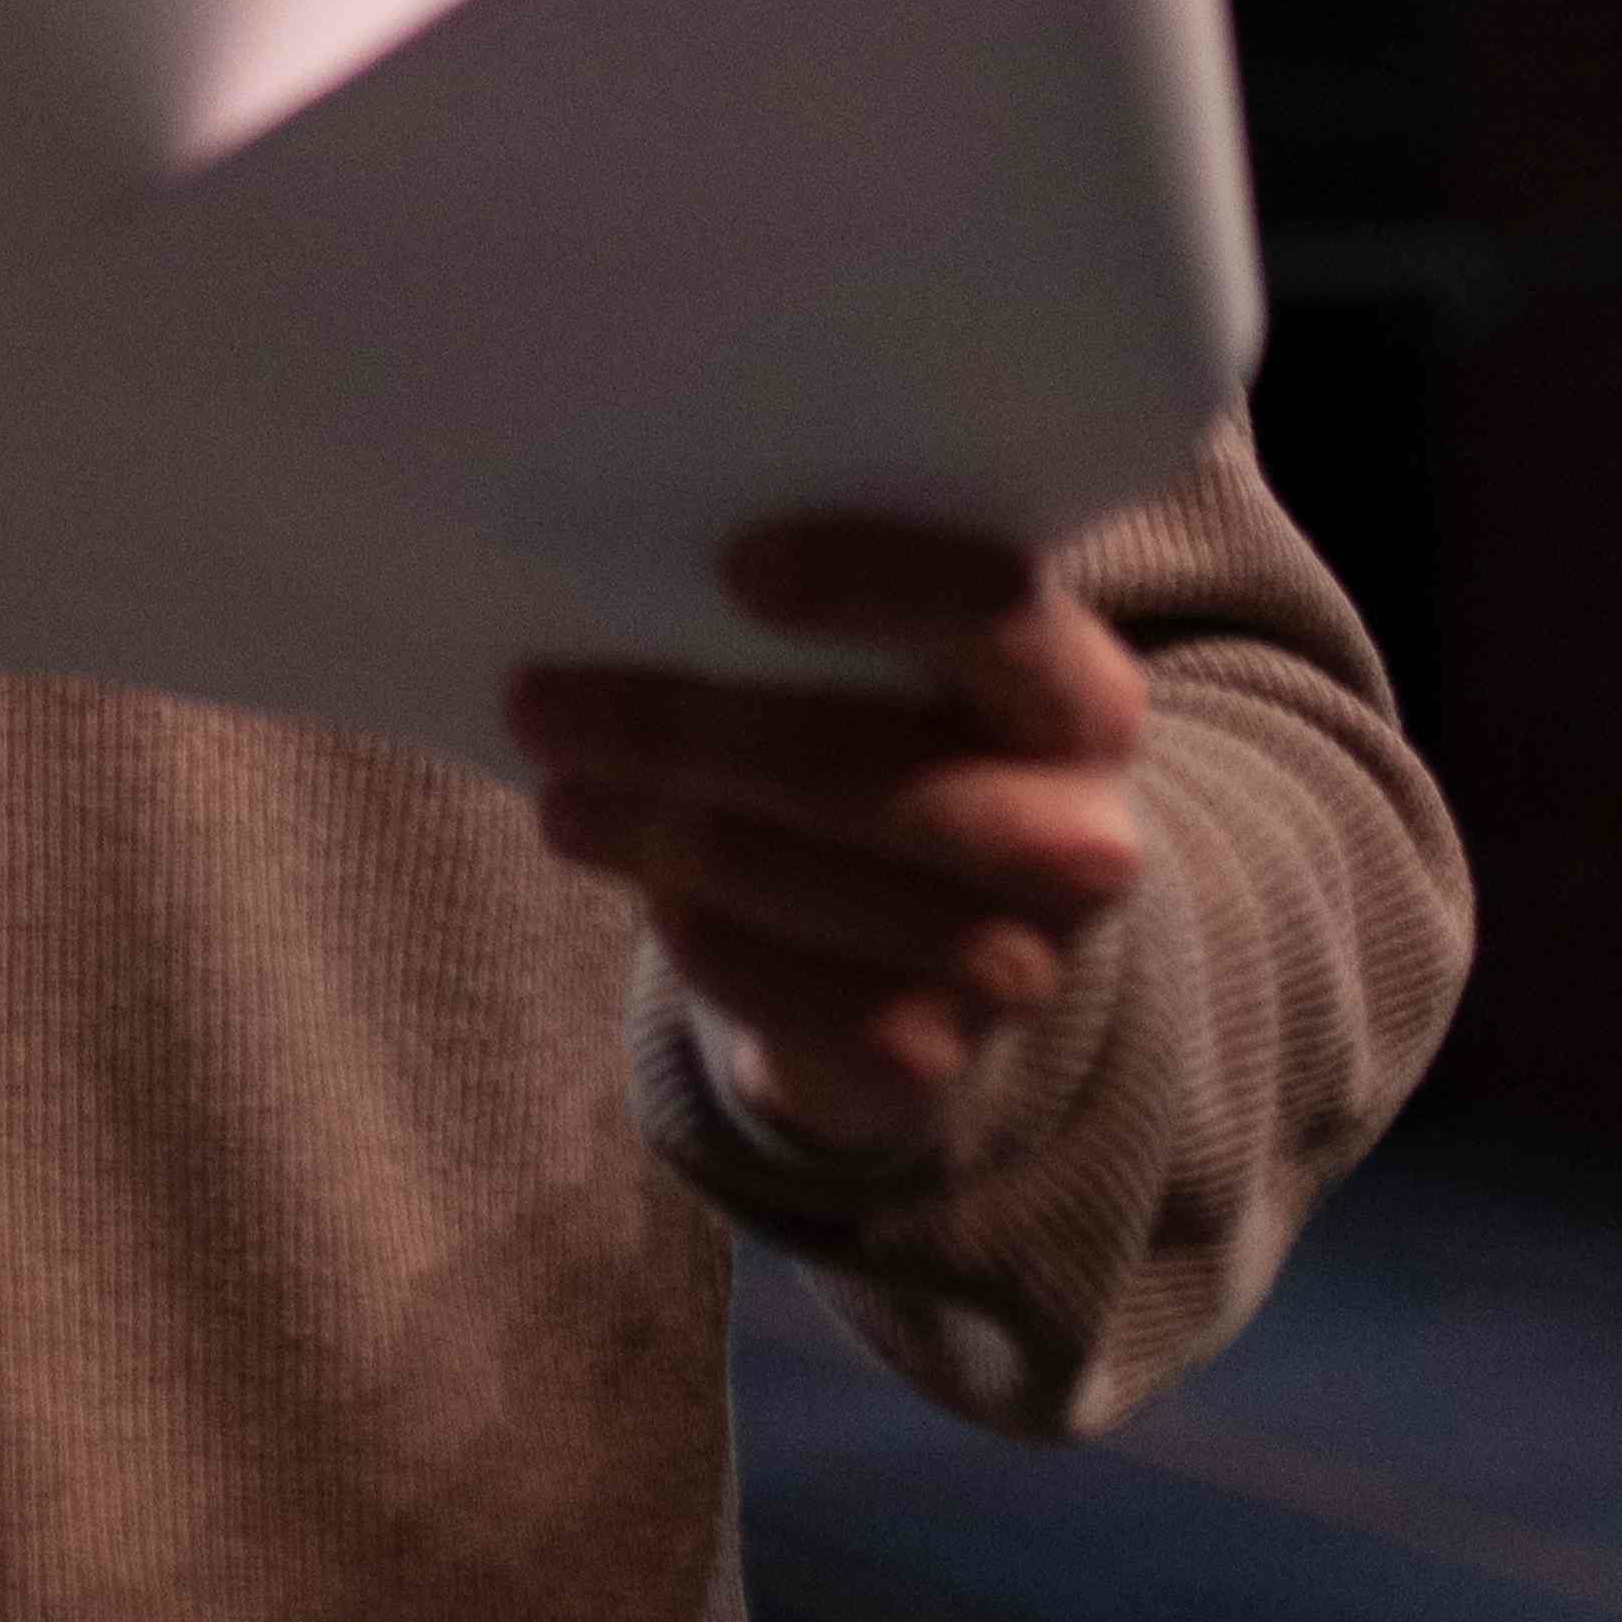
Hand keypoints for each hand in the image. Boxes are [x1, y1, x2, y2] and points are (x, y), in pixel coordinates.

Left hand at [506, 515, 1146, 1167]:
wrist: (932, 951)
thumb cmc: (880, 746)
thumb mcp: (887, 672)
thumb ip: (810, 619)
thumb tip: (634, 570)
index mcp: (1078, 701)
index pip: (994, 613)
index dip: (871, 584)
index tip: (737, 566)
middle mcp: (1079, 838)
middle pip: (869, 773)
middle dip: (689, 733)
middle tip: (541, 702)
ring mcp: (1018, 963)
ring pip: (810, 885)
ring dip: (660, 835)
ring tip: (560, 798)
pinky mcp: (936, 1055)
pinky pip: (788, 993)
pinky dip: (701, 935)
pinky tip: (650, 891)